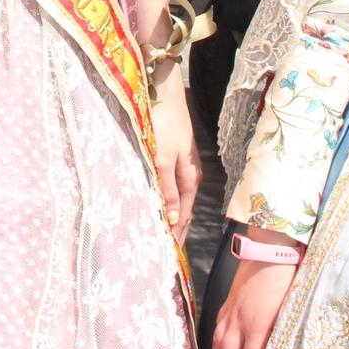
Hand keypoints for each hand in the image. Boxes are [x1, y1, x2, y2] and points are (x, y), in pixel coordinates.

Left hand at [150, 72, 200, 242]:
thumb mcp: (162, 158)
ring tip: (160, 233)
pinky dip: (166, 199)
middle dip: (175, 229)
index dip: (177, 235)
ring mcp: (183, 163)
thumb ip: (166, 188)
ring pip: (177, 197)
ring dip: (170, 215)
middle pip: (183, 208)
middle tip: (165, 252)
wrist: (164, 92)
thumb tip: (171, 218)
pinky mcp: (173, 154)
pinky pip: (172, 185)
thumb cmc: (163, 123)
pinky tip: (159, 202)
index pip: (183, 215)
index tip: (169, 256)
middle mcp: (189, 173)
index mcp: (189, 178)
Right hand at [211, 235, 302, 348]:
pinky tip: (217, 346)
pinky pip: (218, 326)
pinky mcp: (228, 301)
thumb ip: (277, 332)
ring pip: (219, 342)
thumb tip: (273, 348)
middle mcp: (239, 321)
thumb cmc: (283, 279)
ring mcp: (231, 310)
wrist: (268, 250)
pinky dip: (216, 341)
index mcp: (257, 324)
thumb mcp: (286, 309)